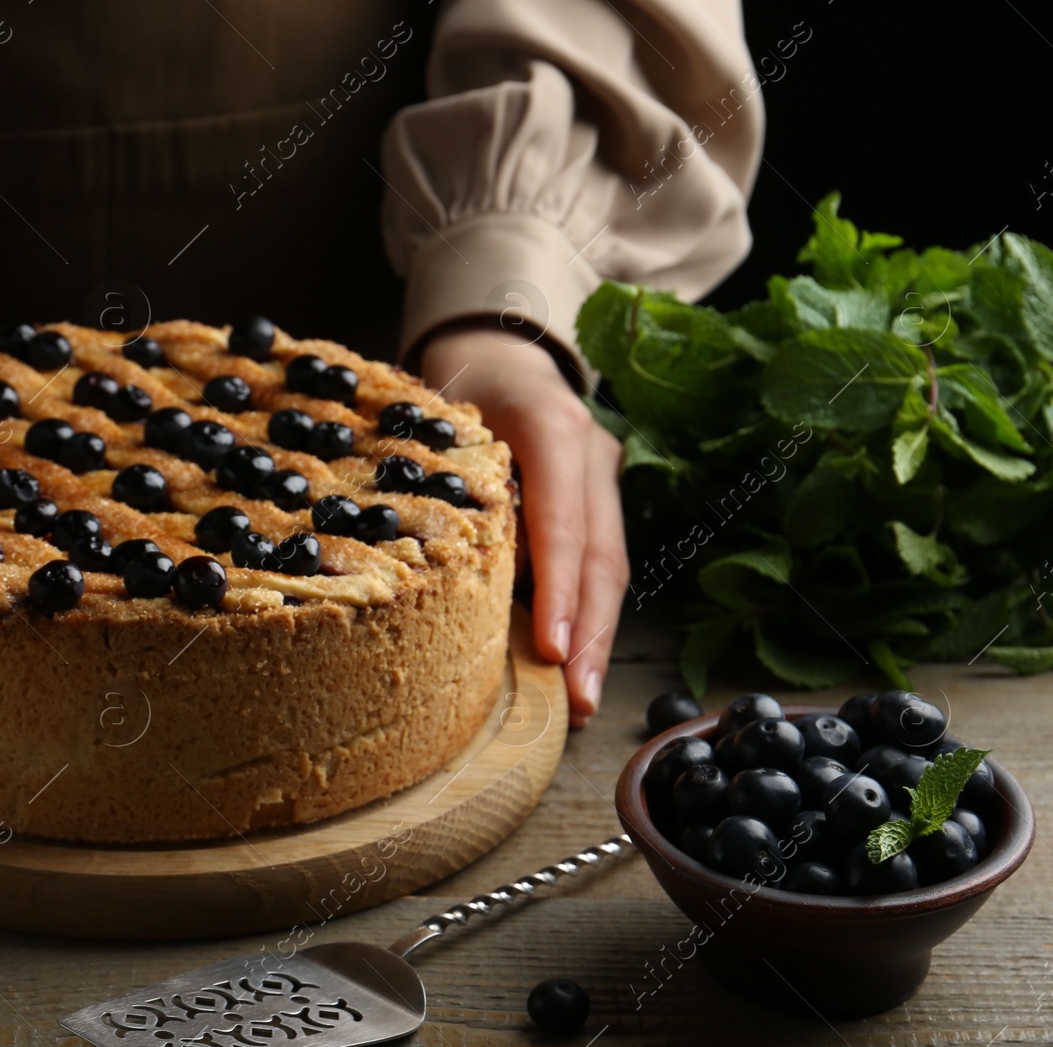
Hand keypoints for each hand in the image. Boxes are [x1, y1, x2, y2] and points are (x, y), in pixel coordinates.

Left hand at [419, 323, 627, 725]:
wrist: (499, 351)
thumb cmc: (459, 385)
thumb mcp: (442, 422)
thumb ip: (456, 487)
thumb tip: (460, 574)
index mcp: (553, 427)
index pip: (563, 518)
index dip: (558, 586)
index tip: (553, 647)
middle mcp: (593, 454)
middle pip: (601, 555)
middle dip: (592, 633)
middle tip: (580, 699)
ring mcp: (605, 479)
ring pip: (610, 567)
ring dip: (598, 637)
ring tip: (583, 700)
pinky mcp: (601, 502)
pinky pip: (599, 565)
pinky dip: (588, 616)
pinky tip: (577, 665)